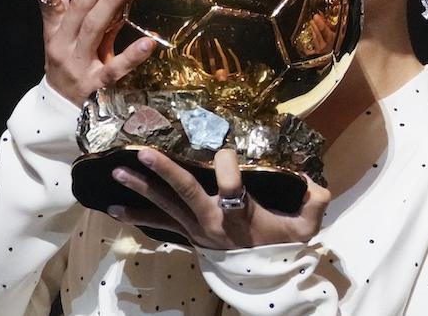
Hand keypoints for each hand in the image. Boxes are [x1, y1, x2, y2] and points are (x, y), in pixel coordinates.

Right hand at [37, 0, 154, 105]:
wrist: (61, 110)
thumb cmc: (74, 63)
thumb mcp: (75, 36)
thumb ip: (93, 10)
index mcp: (54, 28)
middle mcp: (62, 44)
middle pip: (78, 6)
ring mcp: (78, 65)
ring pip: (92, 29)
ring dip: (110, 3)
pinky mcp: (96, 86)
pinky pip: (114, 69)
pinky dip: (131, 55)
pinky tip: (148, 43)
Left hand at [108, 147, 329, 248]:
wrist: (267, 280)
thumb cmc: (286, 246)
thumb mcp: (308, 224)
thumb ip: (315, 199)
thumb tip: (314, 181)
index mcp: (241, 215)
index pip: (229, 183)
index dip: (226, 162)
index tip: (226, 148)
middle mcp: (213, 221)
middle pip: (185, 192)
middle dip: (163, 171)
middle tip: (142, 152)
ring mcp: (197, 230)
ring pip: (165, 206)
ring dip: (140, 188)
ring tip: (117, 172)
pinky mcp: (189, 236)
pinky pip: (159, 224)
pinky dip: (136, 215)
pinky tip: (113, 207)